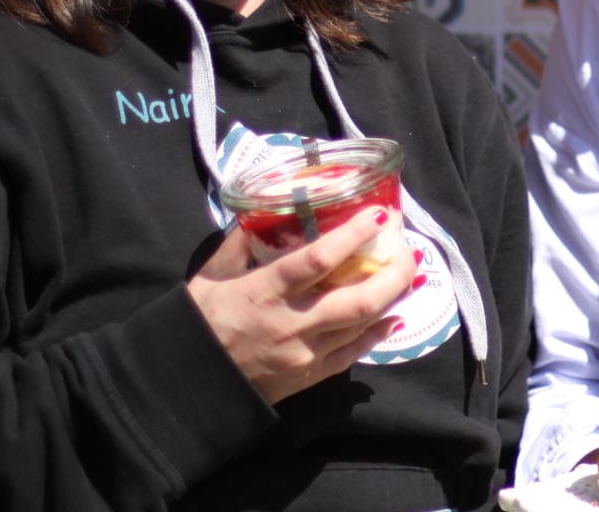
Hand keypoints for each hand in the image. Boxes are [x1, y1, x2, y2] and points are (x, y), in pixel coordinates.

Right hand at [188, 207, 420, 403]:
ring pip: (364, 324)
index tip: (379, 215)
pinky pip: (354, 353)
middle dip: (394, 271)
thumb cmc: (198, 323)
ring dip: (393, 297)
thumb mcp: (210, 276)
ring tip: (409, 274)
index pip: (318, 260)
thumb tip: (265, 211)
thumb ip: (239, 242)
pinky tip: (394, 316)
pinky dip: (378, 332)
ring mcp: (306, 352)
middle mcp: (293, 323)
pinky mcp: (311, 375)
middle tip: (409, 249)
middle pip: (359, 298)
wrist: (189, 386)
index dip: (353, 236)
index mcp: (266, 292)